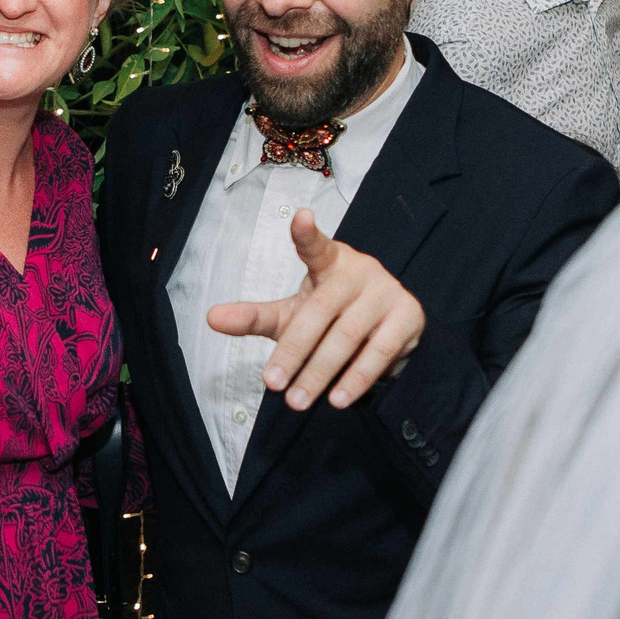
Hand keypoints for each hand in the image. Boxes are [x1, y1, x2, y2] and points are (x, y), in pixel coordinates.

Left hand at [208, 207, 424, 409]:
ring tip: (296, 400)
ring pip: (348, 335)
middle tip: (272, 384)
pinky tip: (337, 399)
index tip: (301, 218)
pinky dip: (356, 378)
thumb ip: (254, 316)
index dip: (308, 234)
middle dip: (294, 351)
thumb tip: (211, 318)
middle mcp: (360, 271)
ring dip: (320, 372)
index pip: (316, 247)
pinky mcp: (408, 317)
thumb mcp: (291, 315)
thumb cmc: (331, 315)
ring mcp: (387, 292)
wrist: (385, 326)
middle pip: (320, 310)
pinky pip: (380, 352)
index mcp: (330, 261)